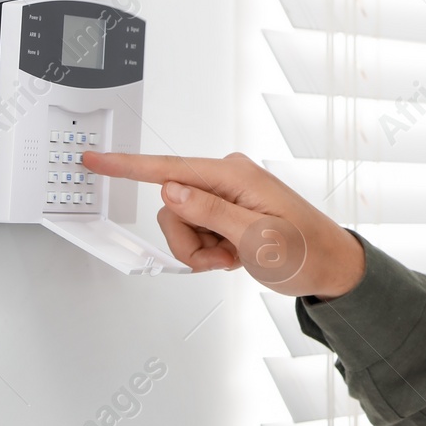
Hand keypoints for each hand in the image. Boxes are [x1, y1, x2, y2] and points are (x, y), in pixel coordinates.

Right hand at [81, 151, 364, 299]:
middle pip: (171, 208)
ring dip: (200, 250)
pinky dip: (209, 252)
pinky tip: (235, 255)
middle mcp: (227, 178)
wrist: (330, 267)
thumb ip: (211, 213)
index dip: (128, 165)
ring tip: (234, 256)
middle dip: (190, 241)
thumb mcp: (257, 239)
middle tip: (224, 255)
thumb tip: (171, 190)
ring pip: (179, 225)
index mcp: (234, 175)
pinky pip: (194, 233)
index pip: (170, 169)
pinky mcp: (225, 210)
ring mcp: (226, 194)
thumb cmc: (305, 251)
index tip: (95, 158)